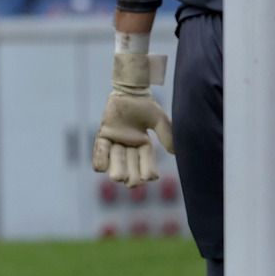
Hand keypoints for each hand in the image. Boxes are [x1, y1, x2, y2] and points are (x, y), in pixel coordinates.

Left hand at [92, 52, 174, 184]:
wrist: (129, 92)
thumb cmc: (146, 105)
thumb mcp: (159, 119)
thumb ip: (166, 134)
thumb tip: (174, 153)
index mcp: (144, 145)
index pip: (147, 161)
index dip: (149, 170)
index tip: (151, 177)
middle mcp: (129, 146)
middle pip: (130, 164)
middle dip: (131, 175)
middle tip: (132, 183)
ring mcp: (115, 141)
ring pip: (115, 159)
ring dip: (116, 168)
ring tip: (117, 178)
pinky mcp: (103, 134)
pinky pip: (100, 149)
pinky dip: (100, 158)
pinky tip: (100, 169)